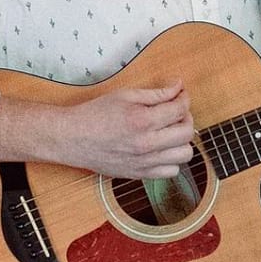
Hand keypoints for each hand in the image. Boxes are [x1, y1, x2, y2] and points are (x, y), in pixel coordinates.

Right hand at [0, 80, 195, 178]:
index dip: (184, 98)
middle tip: (175, 111)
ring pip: (185, 155)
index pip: (180, 109)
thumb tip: (179, 87)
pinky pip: (171, 171)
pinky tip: (162, 148)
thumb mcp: (126, 95)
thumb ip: (156, 93)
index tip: (180, 94)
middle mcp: (147, 144)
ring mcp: (144, 162)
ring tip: (170, 130)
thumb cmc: (96, 114)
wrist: (72, 138)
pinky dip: (172, 159)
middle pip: (187, 133)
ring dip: (182, 140)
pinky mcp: (139, 174)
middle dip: (186, 117)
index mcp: (143, 121)